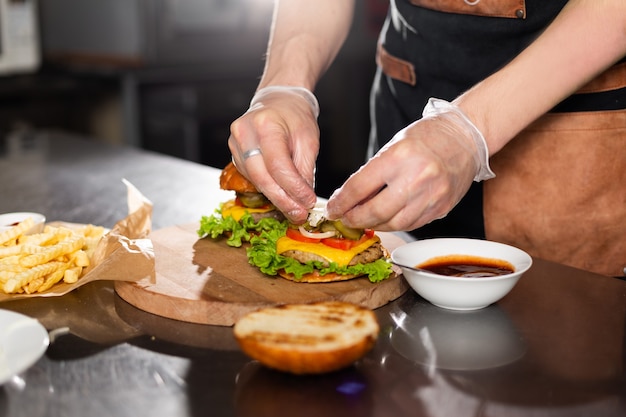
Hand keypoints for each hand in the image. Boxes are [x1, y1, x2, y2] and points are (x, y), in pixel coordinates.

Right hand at [229, 87, 319, 222]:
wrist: (277, 101)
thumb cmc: (294, 116)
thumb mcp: (308, 140)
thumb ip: (305, 169)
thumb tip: (304, 198)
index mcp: (265, 123)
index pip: (278, 164)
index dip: (294, 188)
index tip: (308, 202)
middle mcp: (244, 133)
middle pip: (262, 176)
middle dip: (282, 200)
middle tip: (299, 214)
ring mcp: (235, 144)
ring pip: (255, 180)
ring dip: (275, 197)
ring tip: (294, 209)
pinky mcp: (234, 154)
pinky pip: (251, 177)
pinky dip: (267, 188)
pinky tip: (282, 195)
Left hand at [325, 98, 493, 231]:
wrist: (465, 137)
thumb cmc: (427, 137)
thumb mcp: (393, 146)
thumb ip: (373, 173)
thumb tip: (350, 198)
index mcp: (399, 157)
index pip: (360, 187)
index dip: (342, 202)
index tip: (333, 208)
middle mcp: (416, 178)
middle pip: (376, 211)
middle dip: (355, 219)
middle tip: (345, 219)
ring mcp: (431, 196)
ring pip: (394, 223)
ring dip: (374, 225)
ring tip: (363, 220)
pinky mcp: (442, 208)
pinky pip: (412, 224)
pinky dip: (395, 224)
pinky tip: (385, 219)